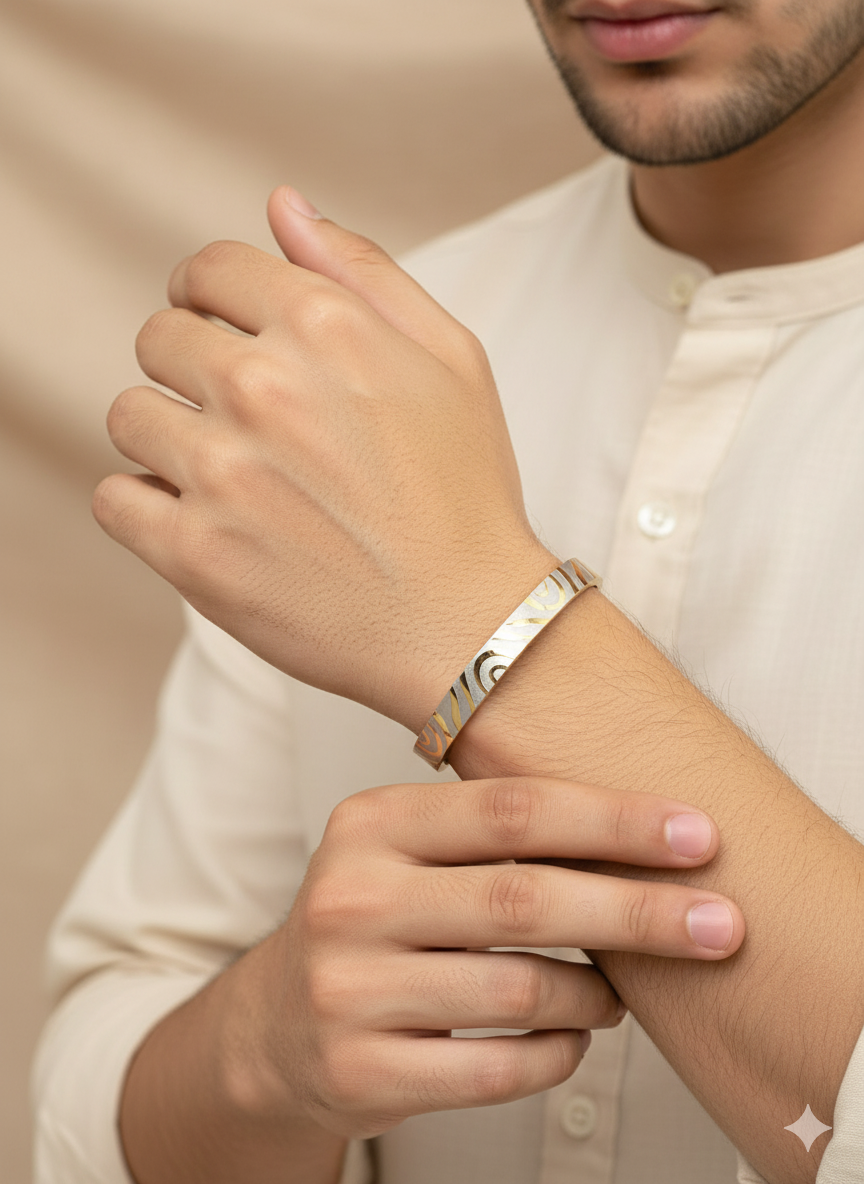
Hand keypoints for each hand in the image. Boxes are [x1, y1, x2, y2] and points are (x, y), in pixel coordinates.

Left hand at [94, 188, 550, 730]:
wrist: (470, 624)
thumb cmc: (467, 493)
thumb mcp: (451, 358)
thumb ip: (364, 270)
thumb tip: (283, 205)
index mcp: (326, 325)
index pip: (208, 270)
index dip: (213, 299)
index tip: (225, 331)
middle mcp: (264, 387)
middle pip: (157, 339)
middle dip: (191, 367)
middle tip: (241, 419)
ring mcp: (222, 473)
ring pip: (129, 416)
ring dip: (168, 438)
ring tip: (229, 477)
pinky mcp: (194, 553)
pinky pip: (114, 499)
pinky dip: (145, 507)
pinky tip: (204, 521)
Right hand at [238, 777, 741, 1138]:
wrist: (277, 1020)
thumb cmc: (374, 918)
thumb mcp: (408, 851)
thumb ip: (499, 834)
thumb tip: (646, 834)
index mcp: (371, 823)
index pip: (513, 810)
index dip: (614, 821)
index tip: (695, 836)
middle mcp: (352, 899)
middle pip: (525, 899)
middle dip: (638, 911)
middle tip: (719, 924)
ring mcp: (349, 989)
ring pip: (519, 990)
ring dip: (596, 994)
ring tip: (621, 994)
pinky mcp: (361, 1070)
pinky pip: (495, 1068)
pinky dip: (555, 1054)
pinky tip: (572, 1037)